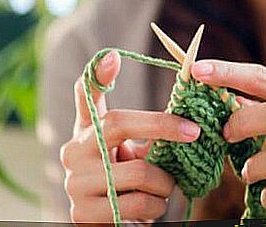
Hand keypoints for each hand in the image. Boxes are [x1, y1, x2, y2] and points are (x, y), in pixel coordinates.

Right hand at [60, 50, 200, 222]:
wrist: (109, 222)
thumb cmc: (125, 178)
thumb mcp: (128, 149)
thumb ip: (140, 128)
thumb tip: (154, 91)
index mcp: (86, 133)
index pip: (89, 99)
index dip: (98, 76)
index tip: (114, 55)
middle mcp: (73, 153)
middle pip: (123, 130)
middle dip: (165, 135)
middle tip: (192, 134)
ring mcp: (75, 184)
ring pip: (142, 175)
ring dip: (165, 184)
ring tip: (160, 187)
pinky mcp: (85, 214)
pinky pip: (140, 205)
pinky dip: (156, 207)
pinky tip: (149, 207)